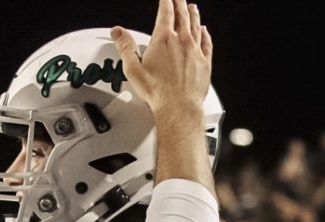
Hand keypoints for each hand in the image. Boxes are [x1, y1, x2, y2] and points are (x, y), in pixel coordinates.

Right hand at [112, 0, 211, 116]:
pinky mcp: (204, 62)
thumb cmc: (158, 92)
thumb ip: (125, 47)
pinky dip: (205, 33)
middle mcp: (182, 41)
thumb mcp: (133, 69)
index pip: (166, 12)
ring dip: (194, 14)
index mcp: (164, 40)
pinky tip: (205, 30)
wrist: (178, 107)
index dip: (166, 1)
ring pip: (196, 26)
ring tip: (192, 7)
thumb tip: (118, 32)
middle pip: (182, 15)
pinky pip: (207, 42)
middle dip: (180, 3)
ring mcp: (195, 51)